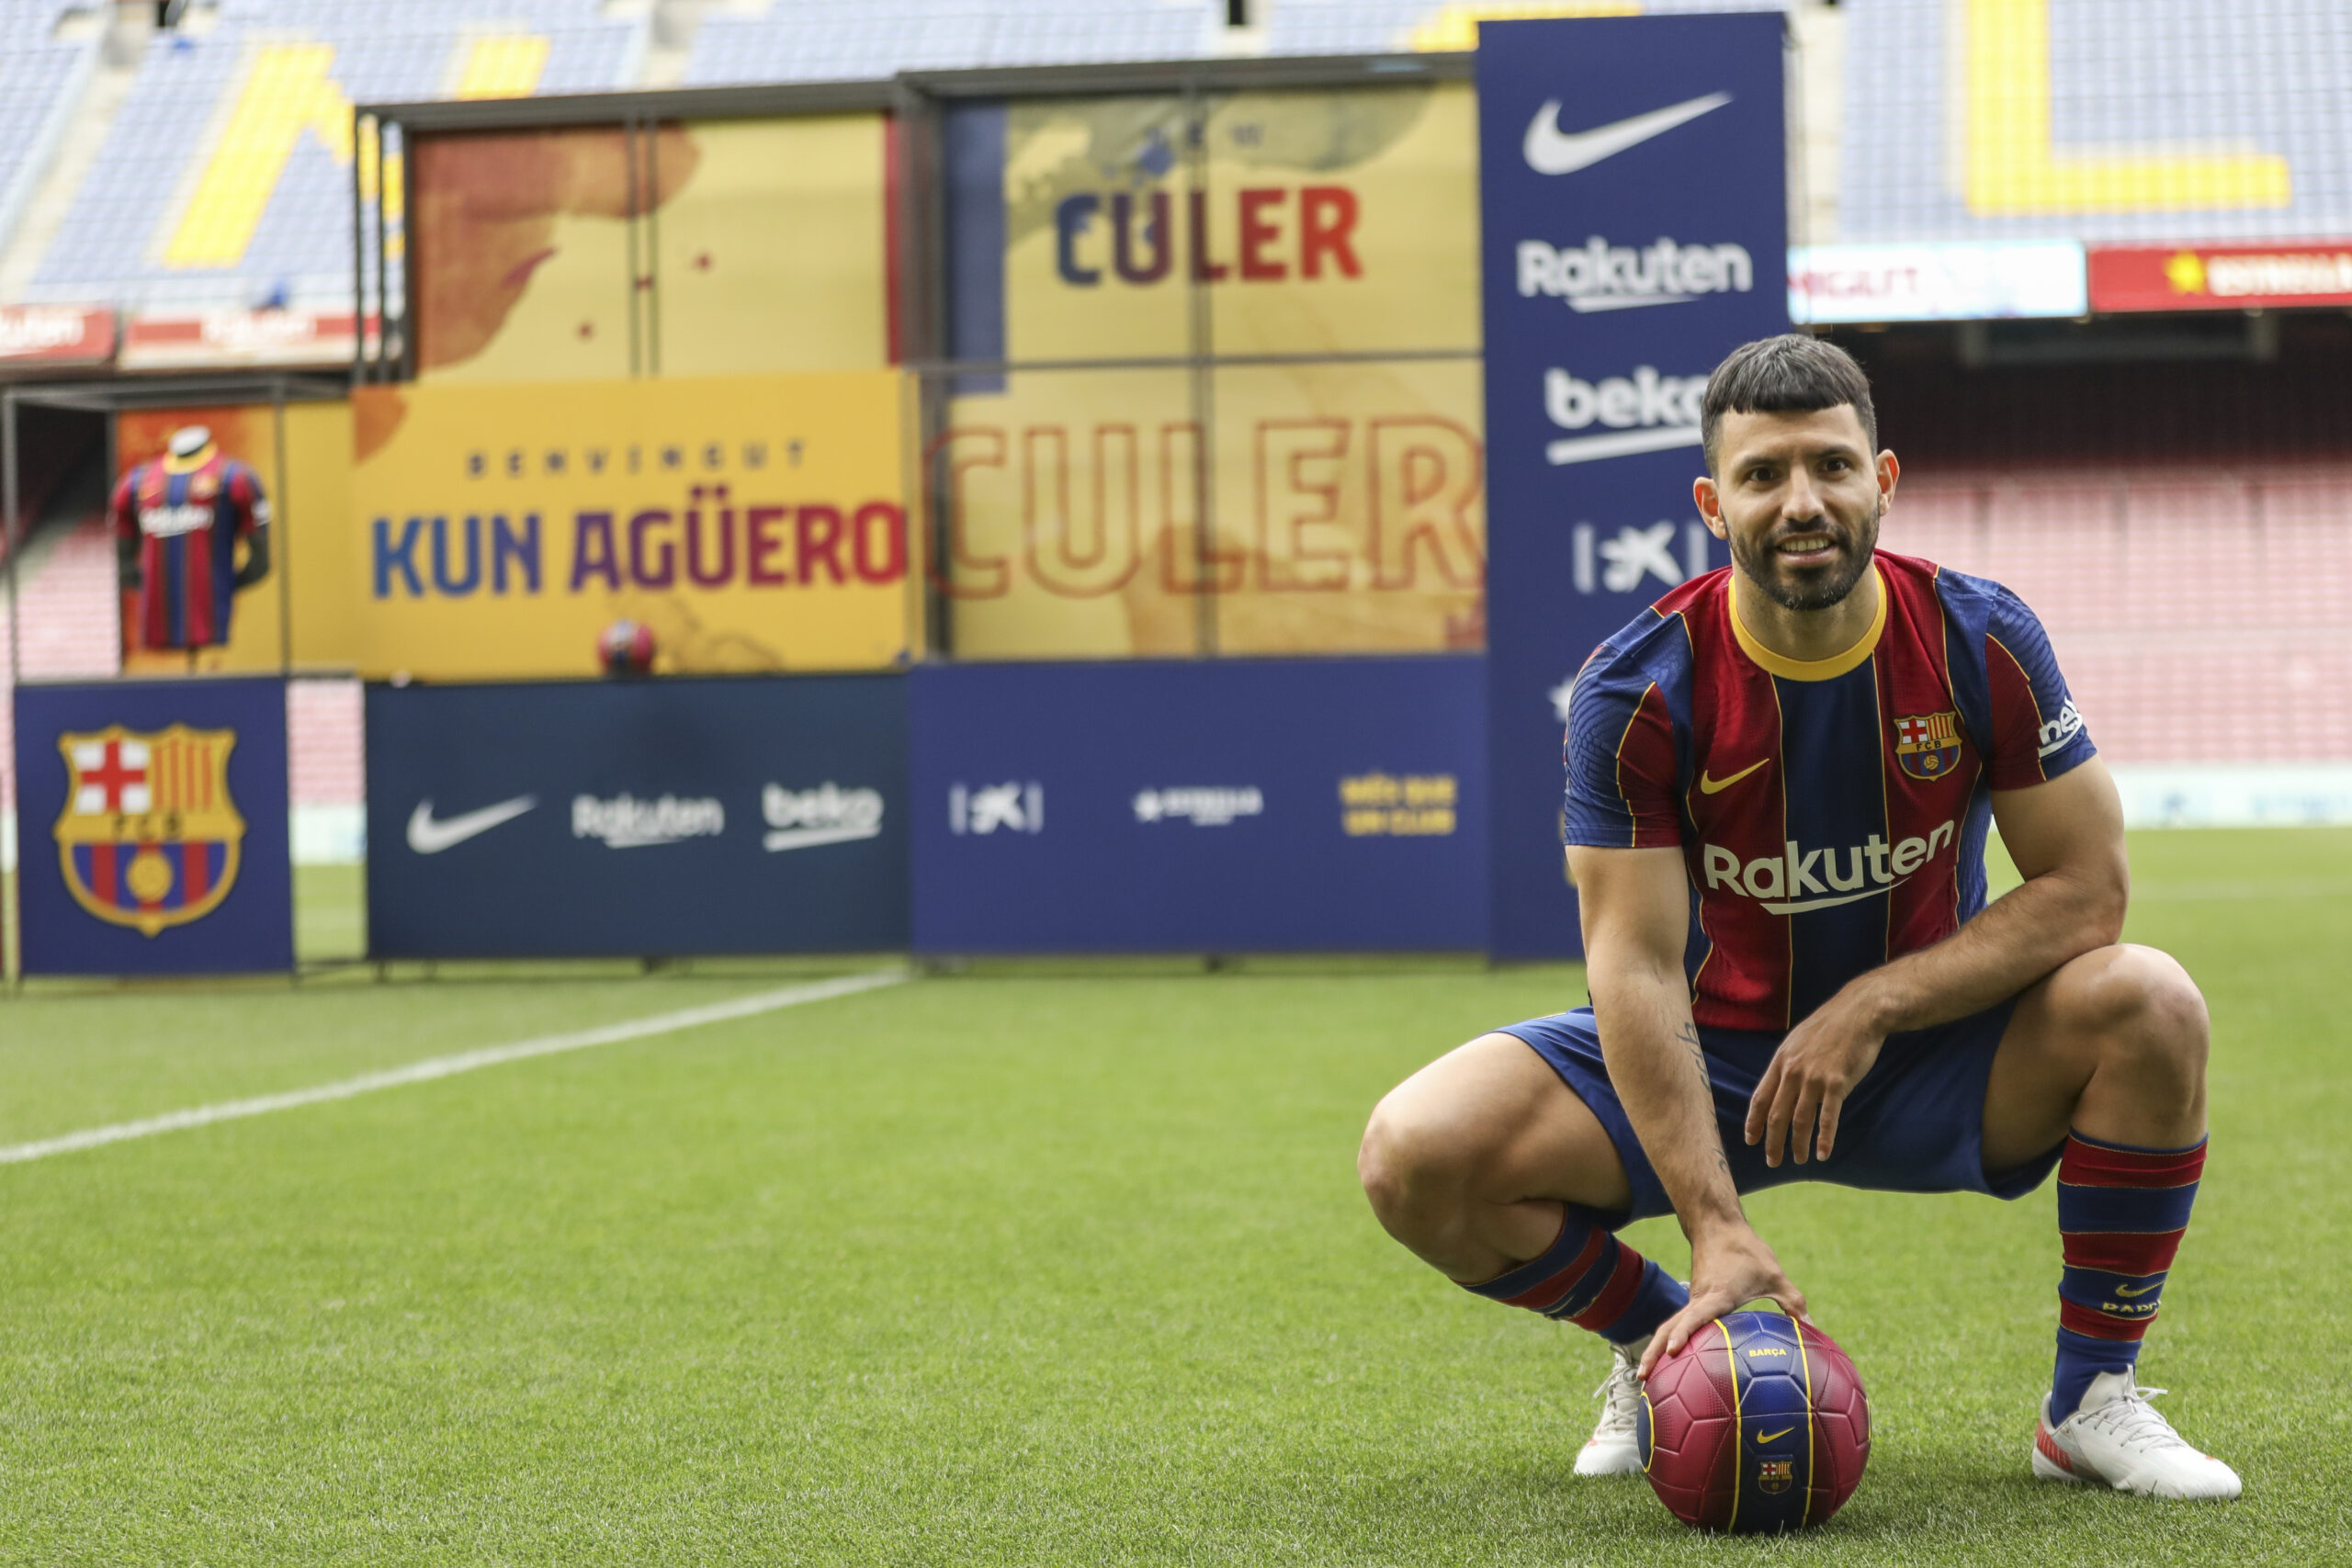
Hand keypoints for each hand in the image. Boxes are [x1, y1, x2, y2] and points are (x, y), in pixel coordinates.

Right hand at [1639, 1222, 1806, 1377]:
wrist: (1718, 1226)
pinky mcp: (1693, 1301)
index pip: (1694, 1317)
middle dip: (1653, 1353)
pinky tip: (1673, 1359)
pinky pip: (1677, 1324)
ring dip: (1655, 1349)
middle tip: (1641, 1380)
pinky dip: (1669, 1340)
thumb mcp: (1775, 1275)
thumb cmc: (1746, 1250)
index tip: (1672, 1351)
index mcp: (1716, 1295)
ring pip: (1668, 1326)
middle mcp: (1698, 1300)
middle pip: (1668, 1328)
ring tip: (1645, 1377)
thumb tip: (1813, 1330)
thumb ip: (1793, 1303)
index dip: (1683, 1334)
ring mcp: (1692, 1300)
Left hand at [1744, 987, 1887, 1167]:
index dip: (1753, 1122)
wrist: (1859, 1013)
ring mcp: (1815, 1078)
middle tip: (1772, 1161)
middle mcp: (1793, 1072)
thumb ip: (1788, 1064)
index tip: (1751, 1140)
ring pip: (1800, 1120)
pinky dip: (1825, 1138)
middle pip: (1777, 1115)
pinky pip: (1828, 1117)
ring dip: (1798, 1144)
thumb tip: (1780, 1085)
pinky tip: (1824, 1154)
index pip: (1760, 1098)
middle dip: (1773, 1141)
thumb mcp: (1797, 1041)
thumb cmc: (1829, 1027)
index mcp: (1781, 1062)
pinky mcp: (1838, 1083)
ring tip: (1798, 1160)